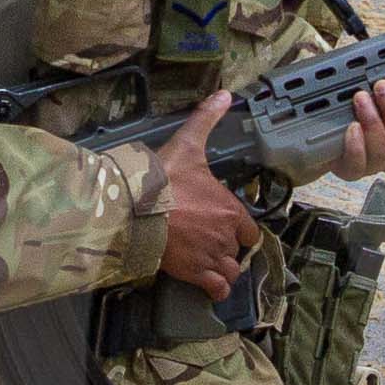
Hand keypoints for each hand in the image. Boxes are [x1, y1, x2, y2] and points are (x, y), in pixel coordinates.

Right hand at [157, 90, 261, 302]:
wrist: (135, 209)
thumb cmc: (163, 179)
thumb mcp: (188, 145)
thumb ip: (207, 121)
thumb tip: (224, 93)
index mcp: (230, 208)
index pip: (249, 228)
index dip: (240, 230)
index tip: (228, 228)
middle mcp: (226, 235)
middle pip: (237, 251)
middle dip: (227, 250)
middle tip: (211, 246)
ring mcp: (211, 256)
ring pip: (229, 271)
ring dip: (223, 270)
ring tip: (210, 266)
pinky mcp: (194, 273)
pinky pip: (216, 288)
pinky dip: (216, 290)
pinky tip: (210, 288)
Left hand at [332, 80, 384, 180]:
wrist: (322, 140)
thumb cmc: (349, 116)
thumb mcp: (372, 100)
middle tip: (381, 87)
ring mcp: (373, 164)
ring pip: (383, 150)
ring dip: (374, 120)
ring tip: (361, 98)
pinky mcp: (351, 170)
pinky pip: (358, 163)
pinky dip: (356, 143)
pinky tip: (352, 126)